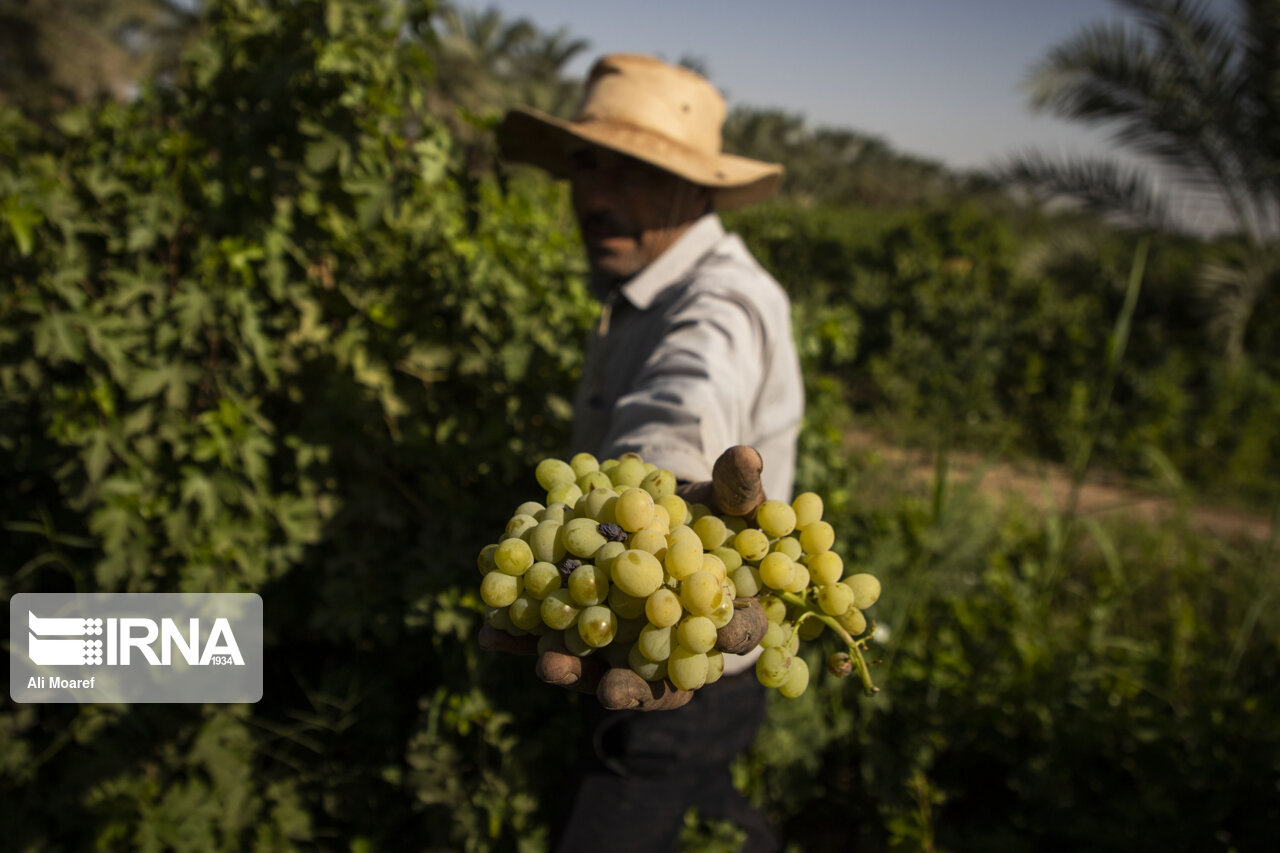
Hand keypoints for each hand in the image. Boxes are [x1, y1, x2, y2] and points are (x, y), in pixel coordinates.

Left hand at [480, 445, 768, 710]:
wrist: (654, 509)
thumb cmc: (707, 513)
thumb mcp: (727, 497)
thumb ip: (738, 486)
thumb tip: (747, 454)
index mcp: (722, 615)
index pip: (734, 633)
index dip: (731, 636)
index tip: (722, 639)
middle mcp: (668, 642)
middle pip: (656, 676)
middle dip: (632, 686)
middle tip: (610, 691)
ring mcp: (619, 642)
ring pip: (596, 666)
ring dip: (570, 668)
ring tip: (545, 665)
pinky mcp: (576, 628)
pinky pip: (548, 637)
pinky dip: (521, 636)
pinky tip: (491, 631)